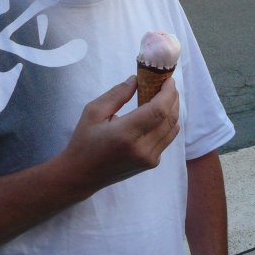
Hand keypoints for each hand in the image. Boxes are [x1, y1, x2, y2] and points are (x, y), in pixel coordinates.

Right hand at [62, 76, 179, 191]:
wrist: (82, 175)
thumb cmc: (84, 141)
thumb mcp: (93, 112)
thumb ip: (117, 94)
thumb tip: (137, 80)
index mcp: (126, 134)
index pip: (158, 110)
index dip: (168, 92)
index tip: (168, 79)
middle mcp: (142, 148)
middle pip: (170, 118)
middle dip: (172, 97)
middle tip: (166, 83)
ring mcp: (149, 158)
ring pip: (173, 128)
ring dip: (172, 109)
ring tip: (163, 95)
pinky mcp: (151, 163)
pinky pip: (167, 138)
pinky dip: (167, 123)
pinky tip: (157, 113)